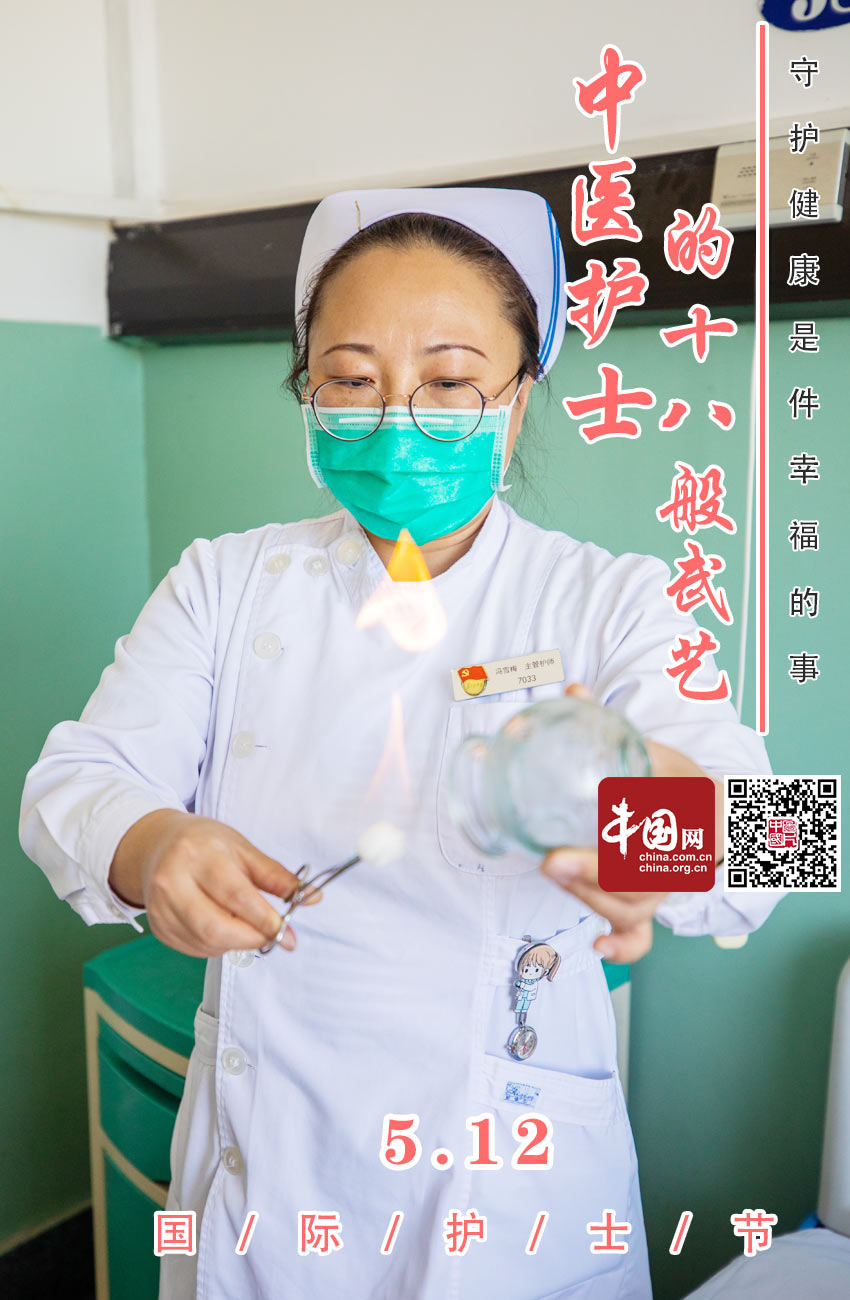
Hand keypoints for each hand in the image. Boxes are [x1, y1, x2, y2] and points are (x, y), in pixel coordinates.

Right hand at [109, 809, 321, 957]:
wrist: (158, 845)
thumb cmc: (205, 844)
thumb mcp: (243, 849)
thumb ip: (276, 877)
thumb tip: (311, 897)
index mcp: (199, 855)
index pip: (236, 896)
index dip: (265, 920)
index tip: (288, 935)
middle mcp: (172, 881)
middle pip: (215, 926)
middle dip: (251, 939)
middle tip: (273, 938)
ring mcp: (160, 907)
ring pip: (205, 942)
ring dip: (235, 943)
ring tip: (247, 926)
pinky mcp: (157, 926)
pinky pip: (194, 948)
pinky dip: (217, 946)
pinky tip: (224, 929)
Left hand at [539, 682, 717, 963]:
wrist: (716, 816)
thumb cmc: (678, 782)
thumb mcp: (653, 750)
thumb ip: (611, 725)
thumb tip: (571, 691)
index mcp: (690, 813)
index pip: (663, 830)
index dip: (625, 829)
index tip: (582, 830)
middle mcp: (681, 859)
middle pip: (642, 879)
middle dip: (594, 875)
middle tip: (552, 860)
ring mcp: (665, 889)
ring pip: (635, 907)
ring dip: (594, 897)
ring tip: (557, 875)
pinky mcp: (649, 907)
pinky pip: (642, 937)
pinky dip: (624, 947)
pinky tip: (598, 947)